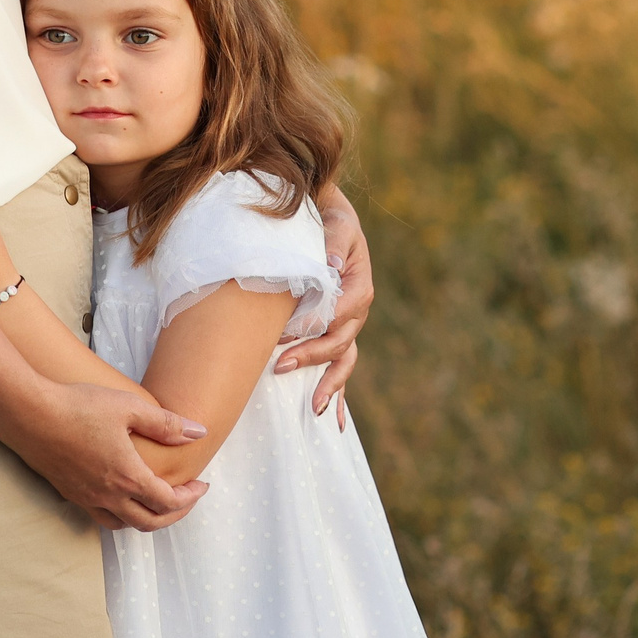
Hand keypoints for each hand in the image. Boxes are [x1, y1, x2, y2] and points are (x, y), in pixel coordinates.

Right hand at [17, 380, 211, 530]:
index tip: (202, 485)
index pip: (168, 502)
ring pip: (123, 524)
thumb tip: (199, 432)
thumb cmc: (79, 407)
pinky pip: (101, 517)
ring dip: (147, 518)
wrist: (29, 414)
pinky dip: (120, 515)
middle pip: (149, 522)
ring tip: (158, 501)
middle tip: (188, 498)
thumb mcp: (128, 407)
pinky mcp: (69, 493)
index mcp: (127, 476)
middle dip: (175, 514)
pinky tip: (121, 496)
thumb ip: (165, 423)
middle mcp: (108, 496)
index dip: (190, 498)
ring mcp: (86, 498)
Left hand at [278, 185, 372, 426]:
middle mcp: (356, 310)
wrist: (320, 215)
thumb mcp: (334, 218)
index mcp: (358, 284)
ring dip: (329, 384)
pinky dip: (338, 394)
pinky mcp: (334, 334)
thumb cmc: (323, 216)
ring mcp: (346, 326)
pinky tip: (335, 423)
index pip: (341, 311)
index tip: (285, 334)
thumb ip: (334, 239)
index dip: (315, 325)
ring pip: (342, 361)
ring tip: (313, 408)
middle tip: (280, 365)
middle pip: (340, 341)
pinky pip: (339, 367)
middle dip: (312, 357)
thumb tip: (329, 263)